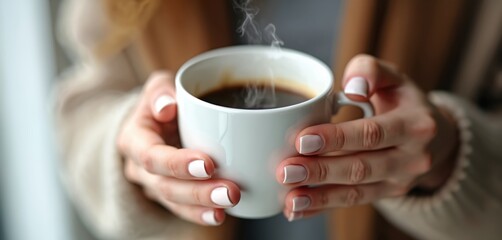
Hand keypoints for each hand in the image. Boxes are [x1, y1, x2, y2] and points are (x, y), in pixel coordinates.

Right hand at [117, 71, 239, 225]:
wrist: (157, 123)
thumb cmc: (163, 102)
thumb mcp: (158, 87)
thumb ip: (160, 91)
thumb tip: (167, 106)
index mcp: (134, 139)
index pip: (151, 156)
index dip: (177, 163)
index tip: (209, 164)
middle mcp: (139, 168)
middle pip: (165, 186)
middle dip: (198, 192)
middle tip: (230, 191)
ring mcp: (154, 186)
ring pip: (175, 203)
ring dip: (204, 206)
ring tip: (230, 202)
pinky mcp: (171, 197)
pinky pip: (183, 210)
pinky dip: (202, 214)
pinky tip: (221, 214)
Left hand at [277, 55, 458, 220]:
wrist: (434, 137)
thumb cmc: (403, 101)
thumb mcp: (393, 77)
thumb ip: (370, 70)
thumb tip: (353, 87)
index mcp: (415, 125)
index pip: (371, 133)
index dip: (335, 138)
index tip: (300, 140)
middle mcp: (413, 158)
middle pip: (361, 167)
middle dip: (320, 170)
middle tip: (285, 170)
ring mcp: (400, 181)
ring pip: (356, 191)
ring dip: (319, 195)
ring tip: (288, 196)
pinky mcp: (386, 194)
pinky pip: (353, 202)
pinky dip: (323, 206)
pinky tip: (297, 209)